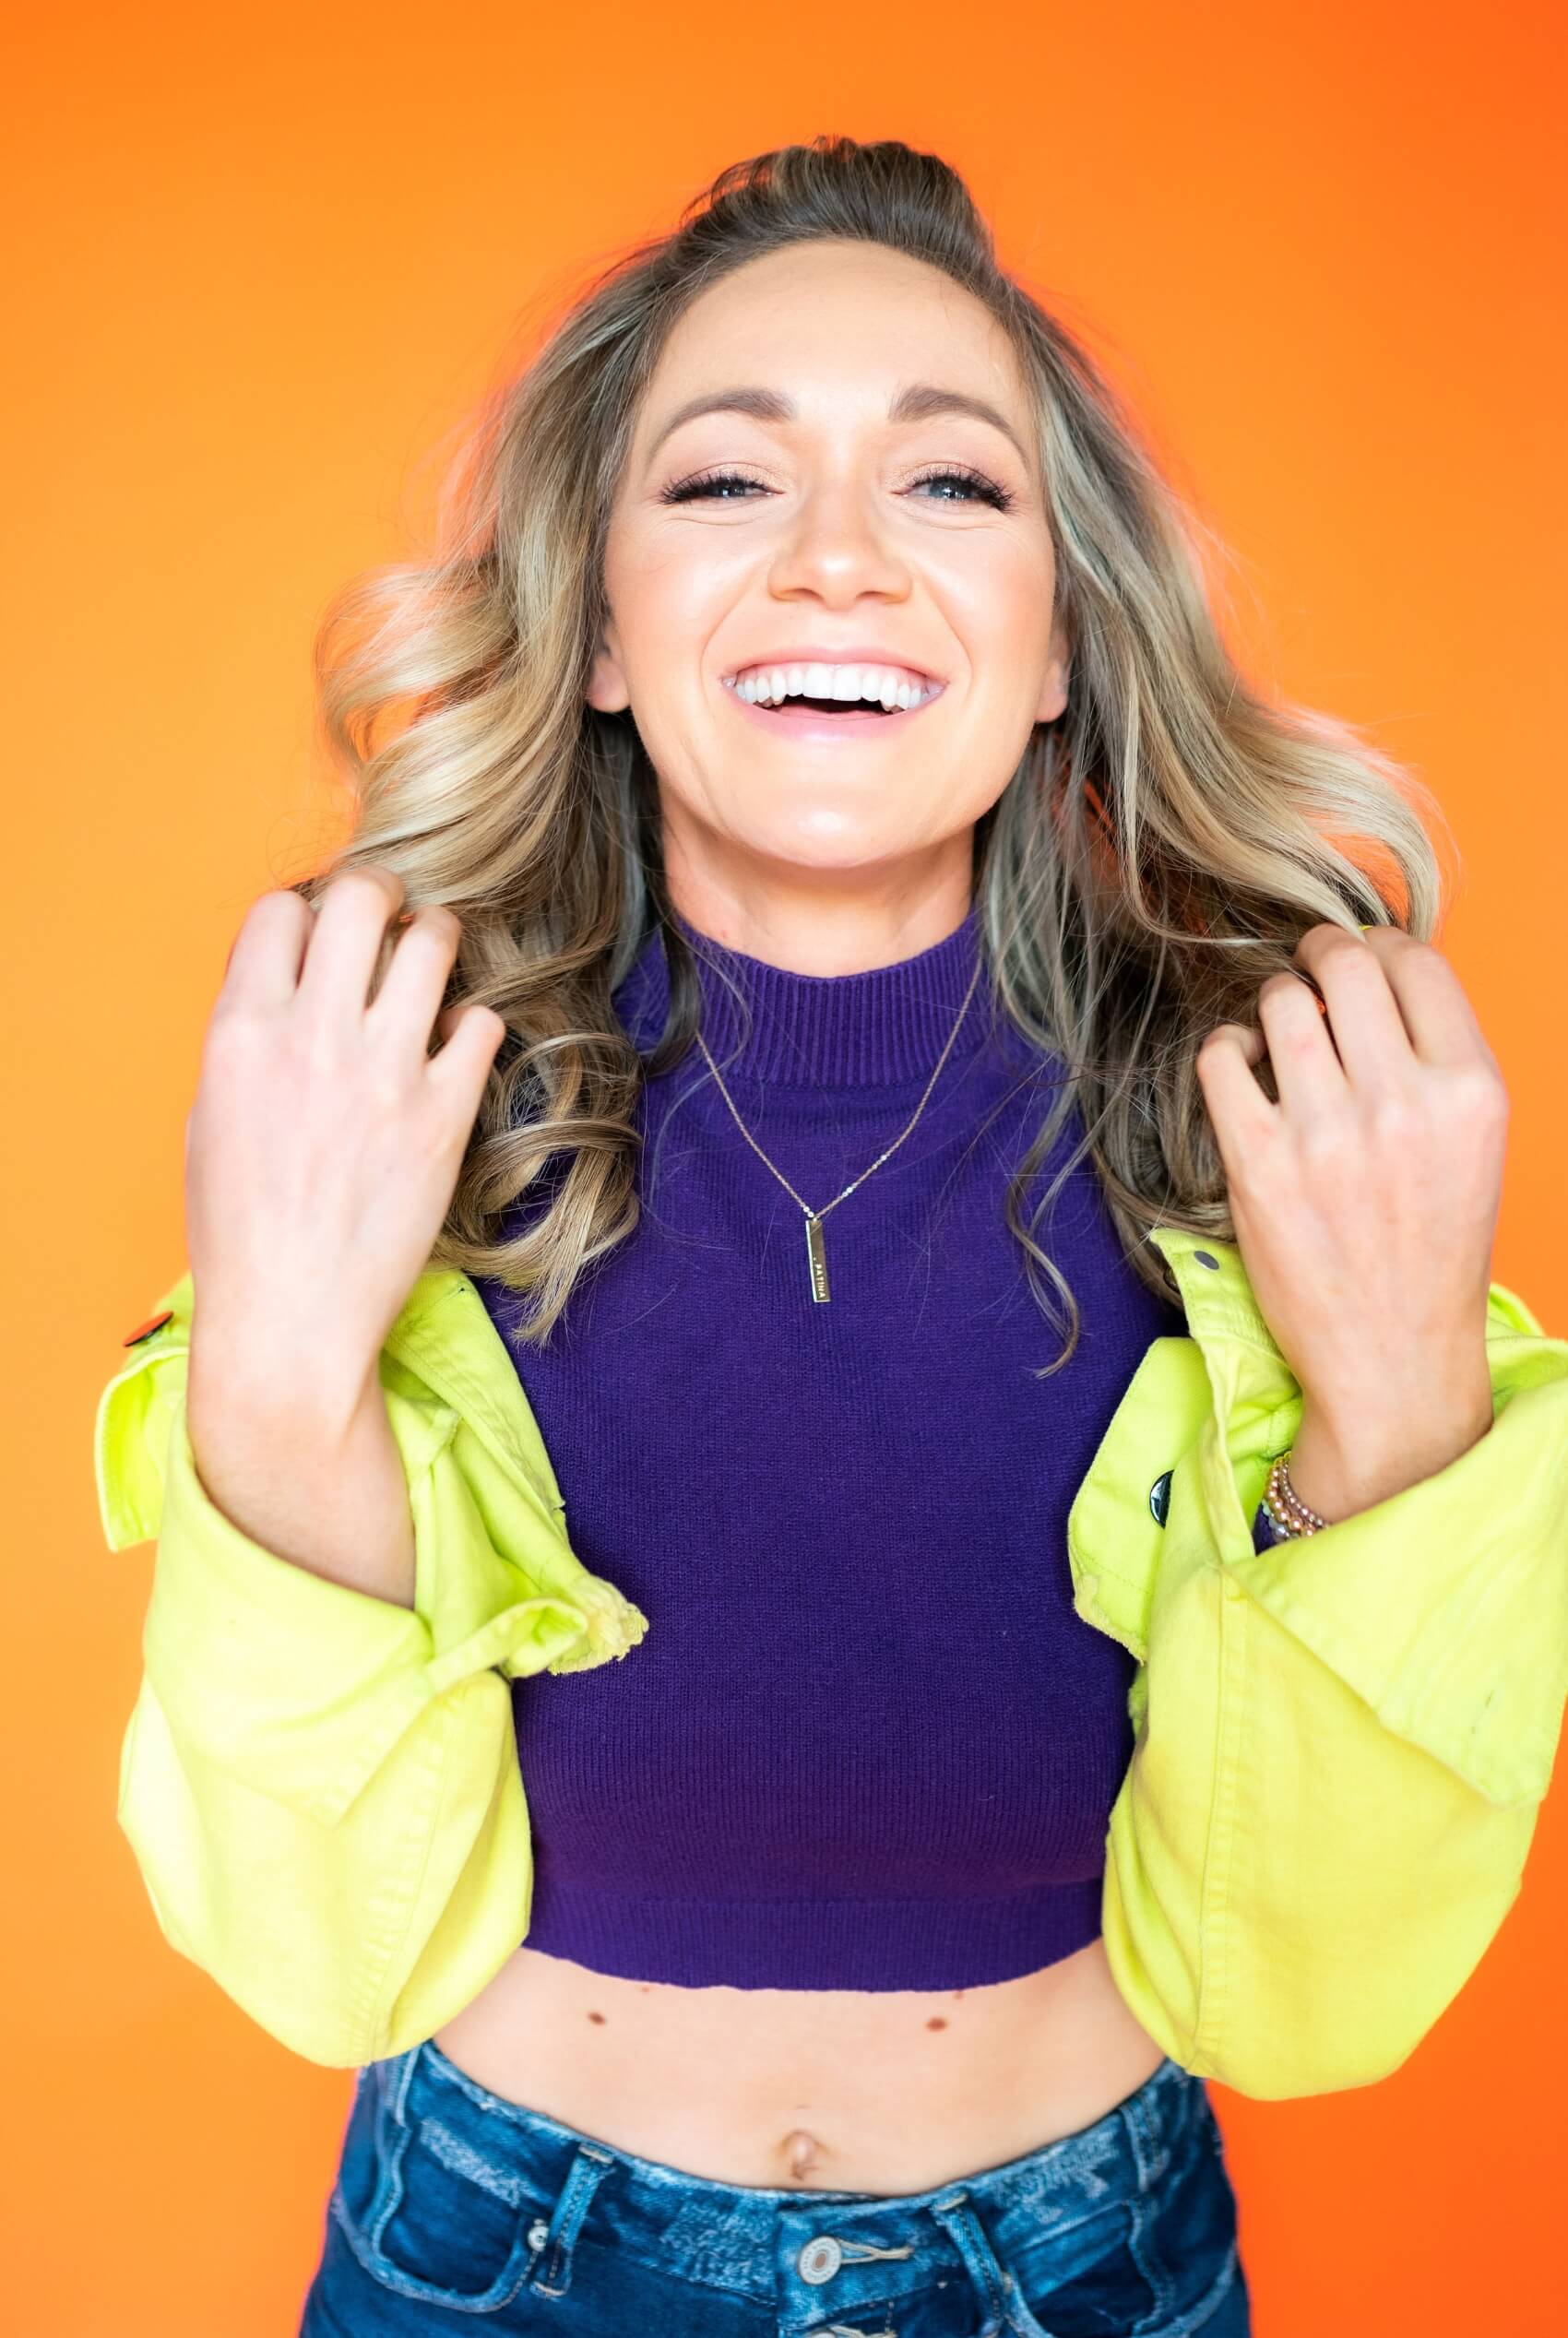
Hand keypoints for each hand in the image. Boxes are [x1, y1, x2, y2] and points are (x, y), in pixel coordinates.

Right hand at [184, 865, 505, 1420]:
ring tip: (430, 972)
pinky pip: (481, 1023)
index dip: (305, 913)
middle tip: (390, 922)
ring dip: (435, 944)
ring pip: (434, 941)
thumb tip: (290, 983)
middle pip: (362, 897)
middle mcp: (313, 1037)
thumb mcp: (209, 1116)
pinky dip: (471, 1028)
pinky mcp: (444, 1114)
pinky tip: (452, 1053)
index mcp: (241, 1032)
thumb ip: (249, 1037)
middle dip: (380, 897)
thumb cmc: (240, 1229)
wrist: (291, 1319)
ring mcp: (385, 1072)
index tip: (321, 937)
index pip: (280, 909)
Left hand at [1194, 922, 1506, 1516]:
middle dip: (1319, 954)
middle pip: (1344, 964)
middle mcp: (1405, 1103)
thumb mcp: (1474, 1143)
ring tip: (1278, 1036)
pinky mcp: (1260, 1164)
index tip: (1359, 958)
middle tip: (1308, 974)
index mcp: (1471, 1091)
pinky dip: (1227, 1049)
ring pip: (1279, 1003)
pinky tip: (1242, 1070)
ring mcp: (1328, 1133)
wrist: (1393, 1355)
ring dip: (1273, 1005)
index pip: (1417, 962)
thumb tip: (1379, 970)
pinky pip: (1222, 1057)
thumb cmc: (1431, 1247)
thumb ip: (1436, 1058)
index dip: (1379, 945)